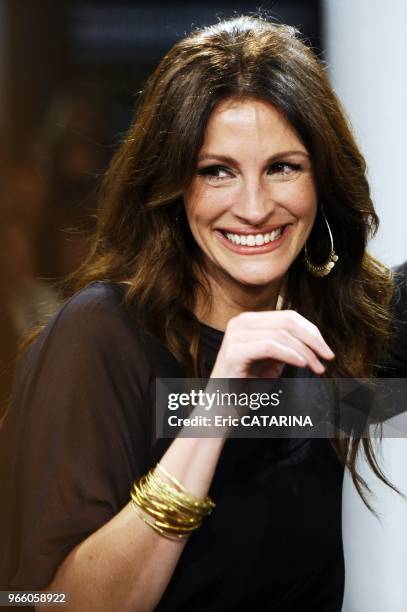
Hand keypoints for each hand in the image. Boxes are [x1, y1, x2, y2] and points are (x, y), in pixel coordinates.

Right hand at [210, 310, 334, 378]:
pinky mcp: (234, 352)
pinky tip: (302, 365)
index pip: (288, 316)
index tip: (326, 350)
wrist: (222, 408)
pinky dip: (290, 354)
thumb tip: (313, 337)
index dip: (312, 331)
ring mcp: (235, 336)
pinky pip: (270, 347)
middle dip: (313, 339)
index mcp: (248, 321)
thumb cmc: (247, 386)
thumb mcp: (272, 361)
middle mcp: (240, 323)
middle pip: (288, 321)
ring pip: (282, 334)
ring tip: (317, 367)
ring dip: (306, 351)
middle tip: (327, 357)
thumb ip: (287, 345)